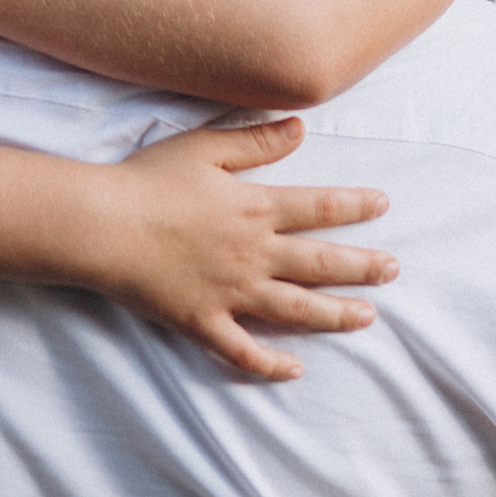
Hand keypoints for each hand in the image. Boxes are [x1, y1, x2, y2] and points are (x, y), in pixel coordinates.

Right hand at [81, 118, 393, 383]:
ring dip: (335, 315)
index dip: (355, 206)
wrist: (102, 226)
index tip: (383, 205)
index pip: (319, 208)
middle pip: (320, 263)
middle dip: (362, 267)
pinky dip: (270, 363)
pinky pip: (243, 350)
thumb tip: (301, 127)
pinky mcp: (203, 322)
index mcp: (255, 208)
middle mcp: (253, 254)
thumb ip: (256, 141)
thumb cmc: (148, 181)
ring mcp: (231, 293)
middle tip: (393, 270)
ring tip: (367, 318)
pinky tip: (294, 370)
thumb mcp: (205, 147)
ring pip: (296, 309)